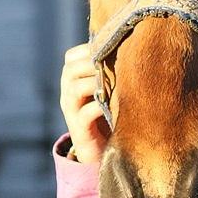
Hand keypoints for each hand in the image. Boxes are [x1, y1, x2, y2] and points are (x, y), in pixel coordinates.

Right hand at [59, 44, 110, 163]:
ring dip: (95, 81)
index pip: (71, 57)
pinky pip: (85, 114)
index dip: (89, 50)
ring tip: (114, 81)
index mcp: (72, 81)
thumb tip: (130, 45)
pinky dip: (98, 106)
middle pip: (70, 69)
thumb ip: (111, 71)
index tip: (111, 48)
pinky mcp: (80, 131)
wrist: (104, 151)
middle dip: (92, 63)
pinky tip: (113, 104)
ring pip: (74, 88)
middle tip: (115, 63)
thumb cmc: (111, 114)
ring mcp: (71, 112)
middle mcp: (68, 94)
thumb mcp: (109, 89)